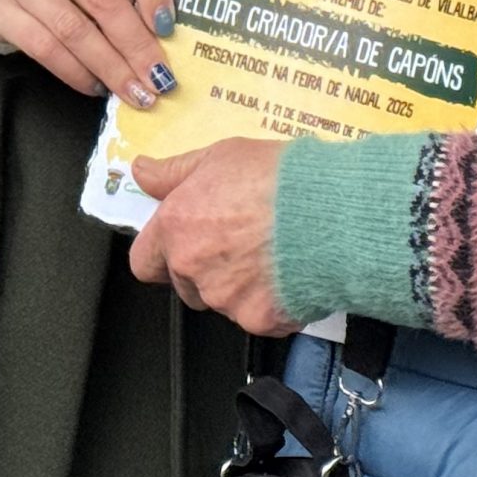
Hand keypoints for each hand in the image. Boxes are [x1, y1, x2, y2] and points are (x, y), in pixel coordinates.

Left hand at [130, 138, 296, 334]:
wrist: (334, 212)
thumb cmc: (281, 179)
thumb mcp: (222, 156)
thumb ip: (175, 172)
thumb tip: (141, 172)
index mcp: (177, 227)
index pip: (144, 261)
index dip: (161, 255)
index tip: (180, 245)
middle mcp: (193, 267)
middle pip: (185, 284)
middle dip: (207, 269)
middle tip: (241, 242)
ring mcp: (225, 298)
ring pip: (223, 301)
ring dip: (239, 285)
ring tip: (272, 253)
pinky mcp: (258, 319)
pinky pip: (258, 316)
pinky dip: (271, 301)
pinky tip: (290, 272)